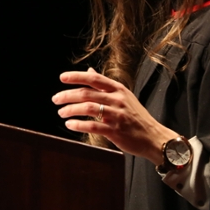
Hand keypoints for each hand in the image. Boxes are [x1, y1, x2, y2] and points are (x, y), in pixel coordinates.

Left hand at [52, 68, 178, 164]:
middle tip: (55, 99)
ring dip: (71, 110)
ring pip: (88, 108)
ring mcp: (117, 115)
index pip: (94, 78)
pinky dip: (78, 125)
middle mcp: (117, 100)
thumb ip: (105, 85)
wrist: (154, 137)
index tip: (62, 77)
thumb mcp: (123, 96)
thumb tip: (90, 71)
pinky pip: (92, 126)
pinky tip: (70, 125)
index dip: (76, 77)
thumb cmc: (136, 116)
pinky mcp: (115, 131)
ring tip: (61, 113)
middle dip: (67, 95)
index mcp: (118, 89)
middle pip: (87, 93)